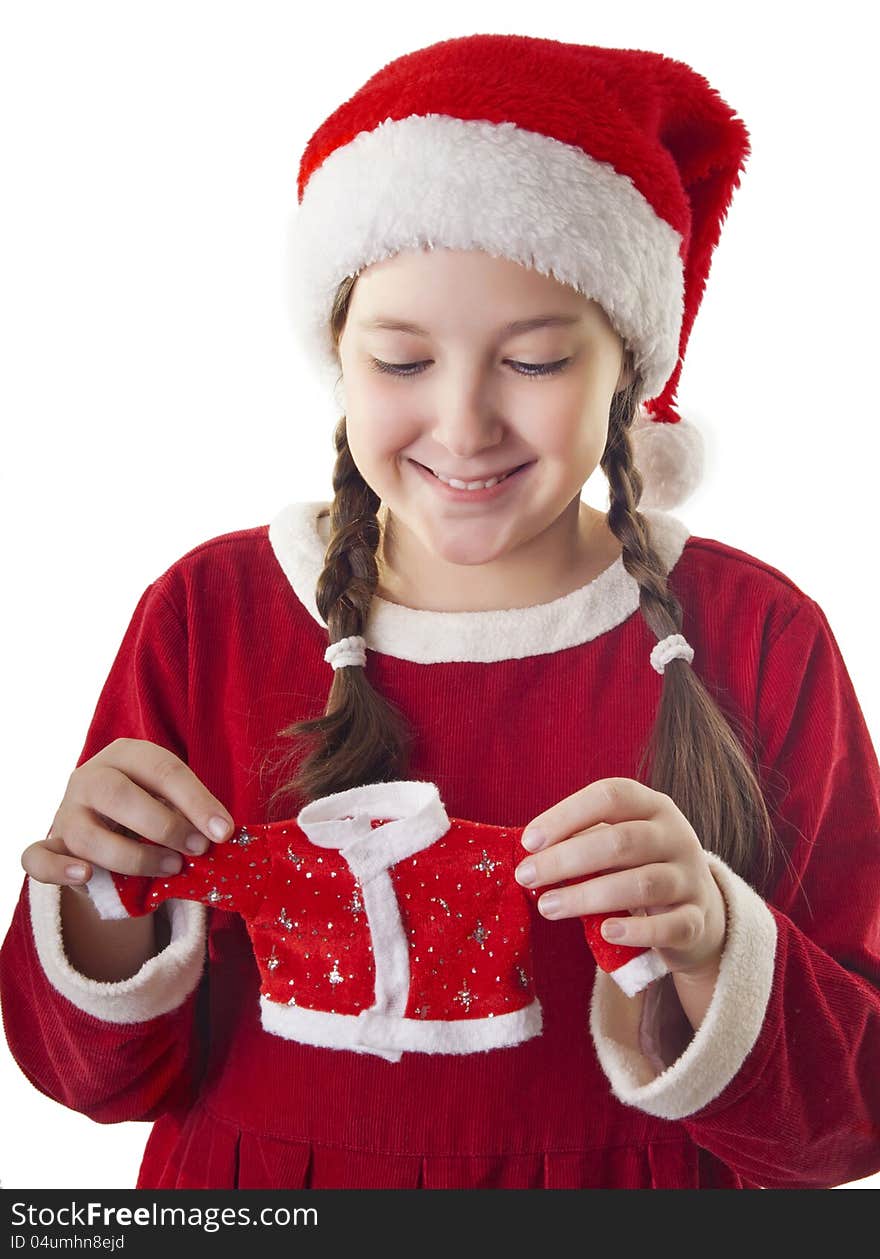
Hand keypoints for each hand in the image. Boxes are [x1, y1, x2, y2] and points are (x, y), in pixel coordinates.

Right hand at [21, 737, 235, 892]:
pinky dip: (59, 869)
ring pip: (88, 835)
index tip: (223, 831)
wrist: (110, 828)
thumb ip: (189, 813)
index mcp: (127, 755)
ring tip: (171, 868)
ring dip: (133, 856)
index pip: (163, 769)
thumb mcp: (171, 801)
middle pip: (120, 795)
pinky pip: (39, 857)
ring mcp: (66, 811)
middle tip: (198, 849)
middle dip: (164, 825)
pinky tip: (86, 875)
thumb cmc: (151, 810)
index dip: (197, 801)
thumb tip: (220, 834)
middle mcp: (90, 777)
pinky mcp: (51, 844)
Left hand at [514, 777, 726, 977]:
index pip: (610, 796)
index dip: (567, 815)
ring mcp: (691, 878)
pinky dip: (636, 931)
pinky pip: (670, 926)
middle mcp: (676, 836)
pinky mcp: (697, 920)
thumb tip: (532, 854)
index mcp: (653, 806)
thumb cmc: (638, 868)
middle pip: (621, 841)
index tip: (528, 841)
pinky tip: (605, 933)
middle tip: (526, 877)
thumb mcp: (617, 844)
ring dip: (588, 896)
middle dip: (566, 859)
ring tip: (547, 907)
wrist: (696, 912)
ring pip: (642, 884)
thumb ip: (583, 841)